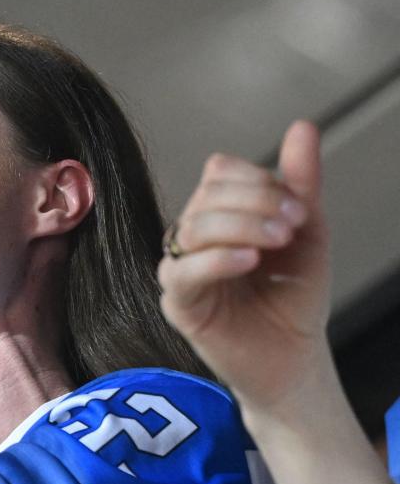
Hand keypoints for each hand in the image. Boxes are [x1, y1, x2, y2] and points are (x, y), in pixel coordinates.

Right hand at [158, 121, 330, 412]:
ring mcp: (181, 268)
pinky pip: (182, 271)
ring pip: (192, 226)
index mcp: (220, 214)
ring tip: (278, 242)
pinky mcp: (177, 302)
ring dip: (242, 226)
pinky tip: (248, 260)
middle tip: (292, 225)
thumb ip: (300, 182)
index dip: (257, 180)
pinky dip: (217, 259)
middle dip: (254, 202)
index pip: (219, 173)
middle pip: (206, 195)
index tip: (298, 206)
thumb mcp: (306, 232)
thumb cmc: (292, 296)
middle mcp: (194, 236)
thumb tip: (302, 127)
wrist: (294, 356)